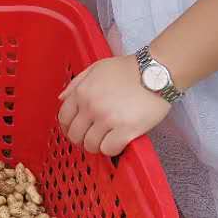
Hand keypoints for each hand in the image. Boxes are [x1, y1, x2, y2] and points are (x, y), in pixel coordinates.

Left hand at [57, 54, 171, 157]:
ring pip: (91, 145)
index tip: (76, 131)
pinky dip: (111, 149)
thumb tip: (62, 98)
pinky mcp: (125, 130)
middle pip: (75, 135)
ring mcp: (107, 119)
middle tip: (92, 138)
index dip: (68, 128)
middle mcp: (91, 107)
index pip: (64, 118)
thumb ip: (76, 83)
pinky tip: (118, 142)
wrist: (156, 72)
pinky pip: (109, 150)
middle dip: (82, 139)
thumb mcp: (96, 68)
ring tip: (106, 140)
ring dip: (97, 146)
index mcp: (82, 92)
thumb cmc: (128, 69)